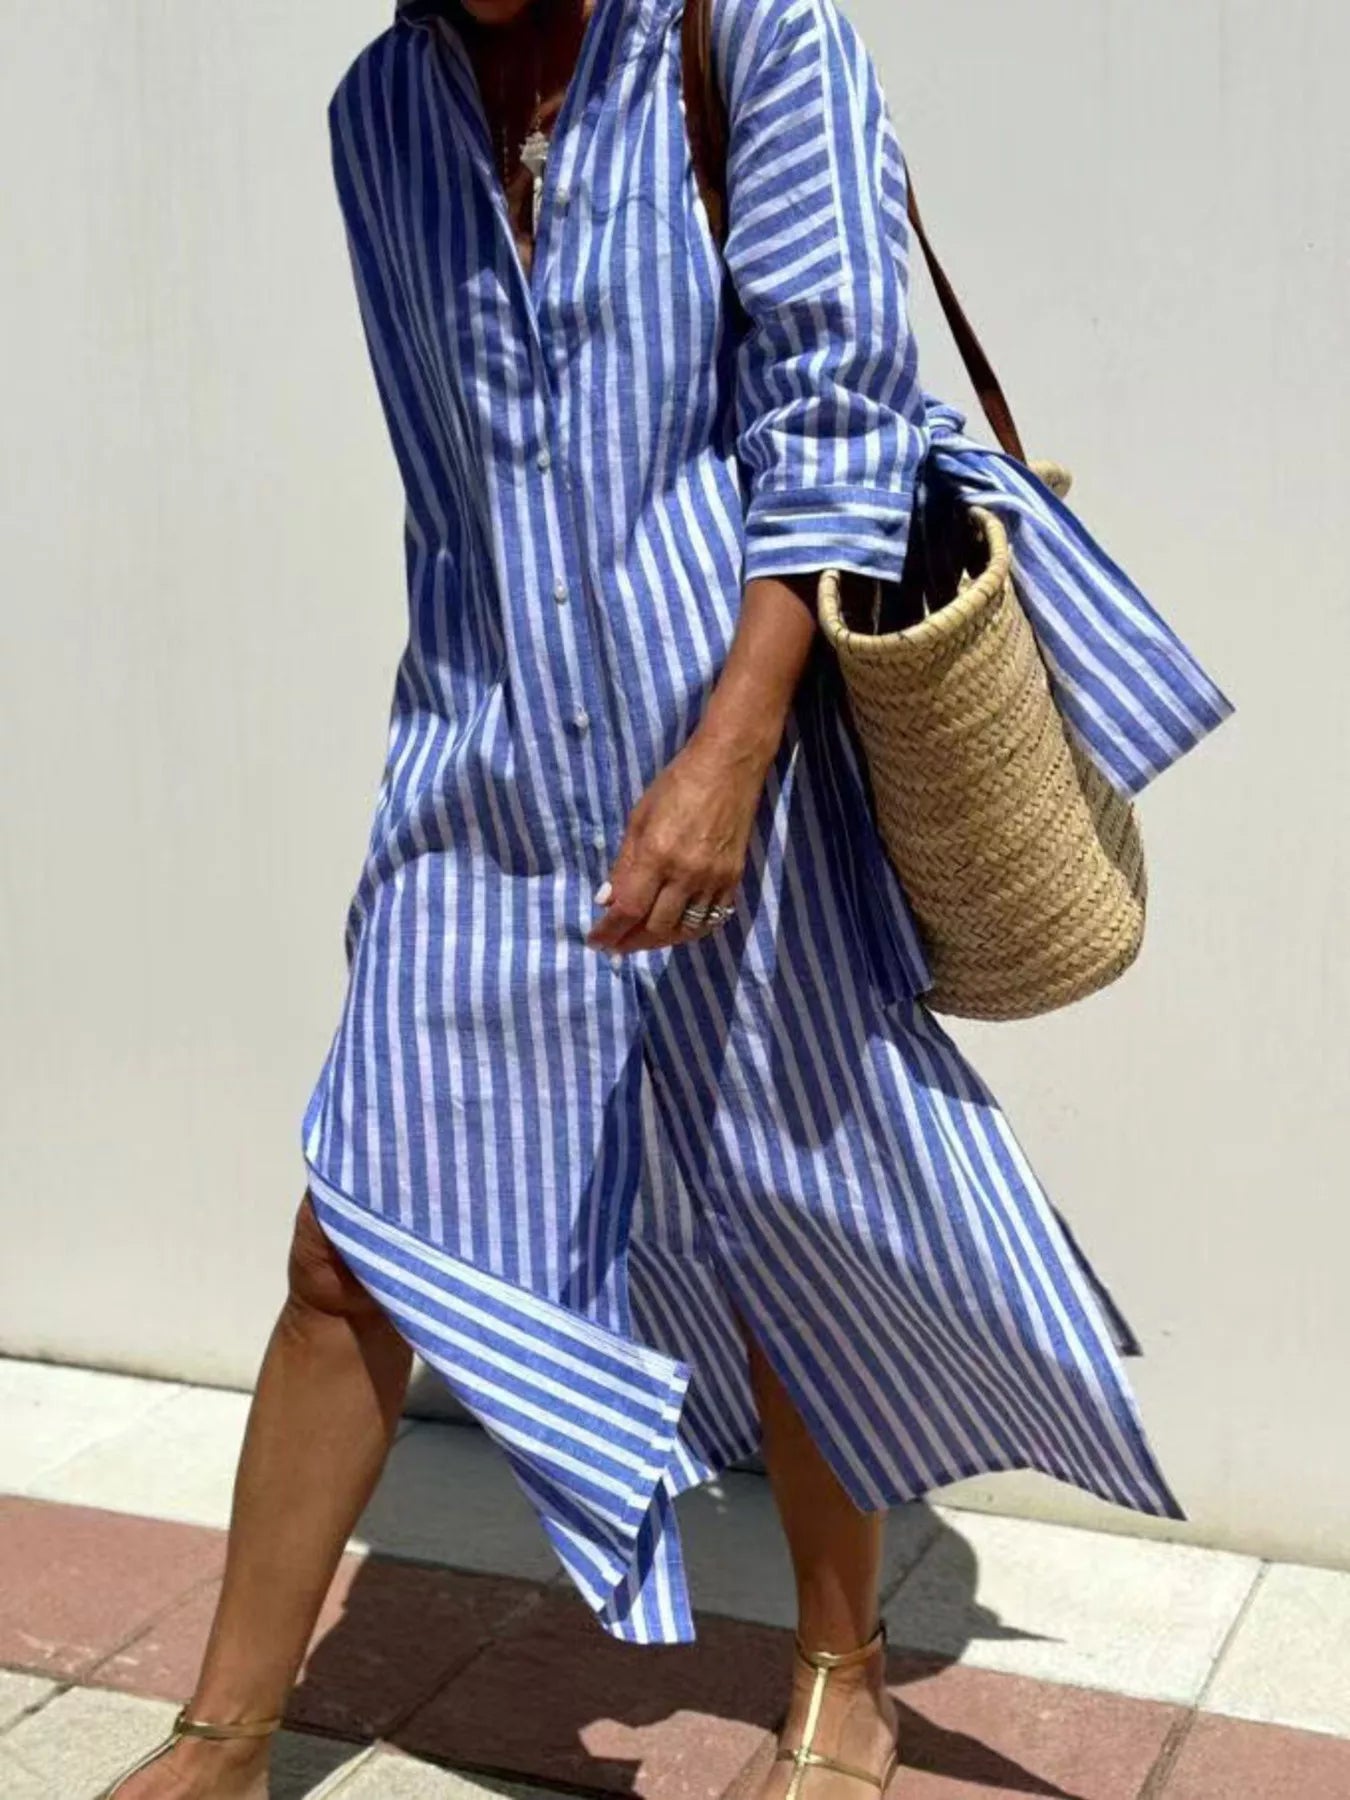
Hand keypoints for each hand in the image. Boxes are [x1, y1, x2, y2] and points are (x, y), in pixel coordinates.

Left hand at [585, 724, 769, 954]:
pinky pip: (711, 919)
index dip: (609, 931)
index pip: (628, 909)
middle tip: (615, 943)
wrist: (728, 767)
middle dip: (631, 941)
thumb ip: (624, 863)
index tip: (595, 941)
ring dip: (659, 940)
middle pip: (656, 927)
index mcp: (657, 854)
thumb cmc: (676, 785)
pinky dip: (689, 929)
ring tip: (641, 938)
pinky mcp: (733, 878)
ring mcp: (713, 879)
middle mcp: (686, 873)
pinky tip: (674, 927)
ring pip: (684, 930)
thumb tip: (606, 900)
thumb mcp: (638, 818)